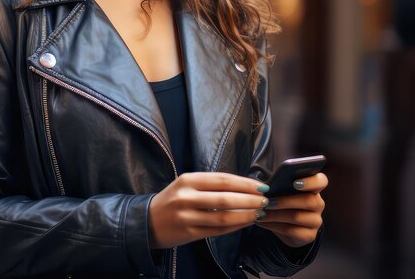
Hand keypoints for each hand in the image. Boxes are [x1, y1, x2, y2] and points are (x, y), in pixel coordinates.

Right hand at [148, 172, 269, 248]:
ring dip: (245, 215)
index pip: (222, 180)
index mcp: (187, 180)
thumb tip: (243, 186)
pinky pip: (217, 231)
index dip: (244, 183)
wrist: (147, 221)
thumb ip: (210, 185)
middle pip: (225, 198)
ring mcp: (187, 216)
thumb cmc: (172, 200)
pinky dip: (235, 227)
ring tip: (260, 213)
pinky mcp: (189, 234)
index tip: (262, 186)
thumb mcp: (186, 185)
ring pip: (223, 217)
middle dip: (250, 200)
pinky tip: (245, 223)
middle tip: (266, 200)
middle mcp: (186, 197)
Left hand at [256, 172, 327, 246]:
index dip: (311, 181)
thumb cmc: (282, 201)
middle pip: (308, 200)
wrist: (285, 226)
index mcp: (313, 188)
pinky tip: (262, 222)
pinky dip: (274, 226)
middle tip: (267, 201)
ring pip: (297, 217)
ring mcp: (316, 221)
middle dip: (285, 201)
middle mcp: (318, 204)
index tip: (295, 183)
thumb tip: (267, 185)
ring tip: (260, 213)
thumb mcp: (281, 191)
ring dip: (275, 215)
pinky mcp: (310, 236)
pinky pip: (292, 231)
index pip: (321, 181)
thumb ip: (279, 184)